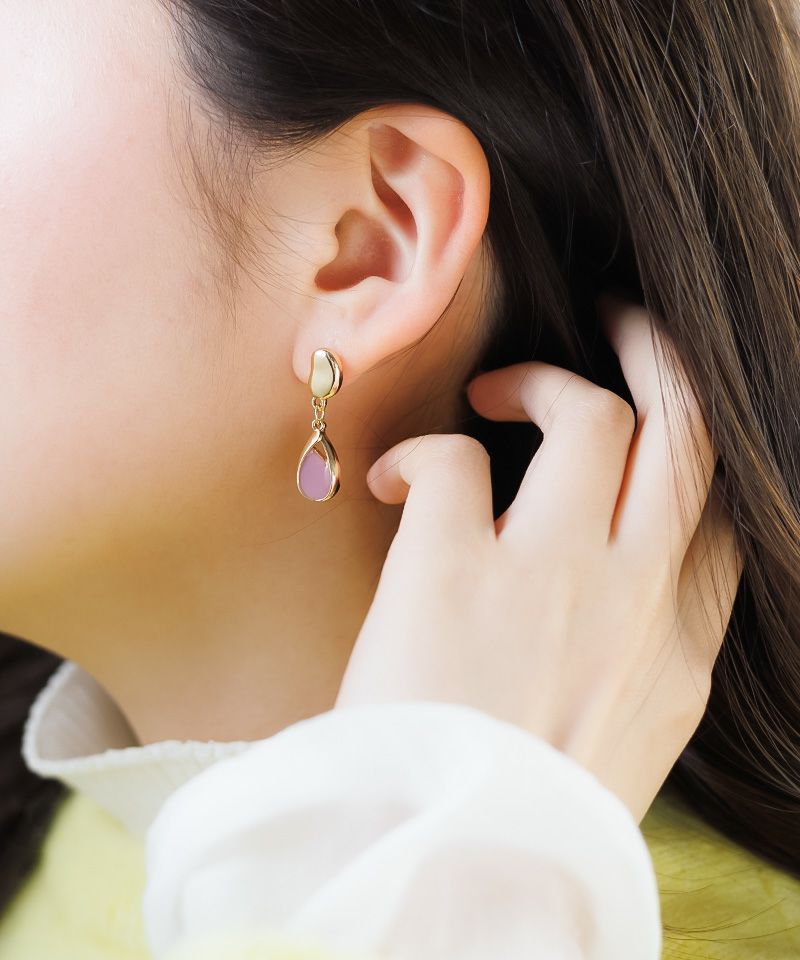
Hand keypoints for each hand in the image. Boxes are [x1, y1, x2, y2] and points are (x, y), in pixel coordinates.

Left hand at [335, 296, 742, 821]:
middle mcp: (634, 597)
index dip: (694, 437)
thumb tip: (621, 590)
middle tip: (617, 317)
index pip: (722, 506)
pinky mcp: (455, 571)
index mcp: (676, 648)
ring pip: (593, 413)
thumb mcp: (620, 740)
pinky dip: (422, 452)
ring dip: (541, 381)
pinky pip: (455, 460)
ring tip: (490, 396)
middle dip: (659, 352)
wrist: (447, 879)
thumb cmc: (518, 810)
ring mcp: (553, 577)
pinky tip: (393, 482)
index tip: (660, 406)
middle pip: (686, 428)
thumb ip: (637, 656)